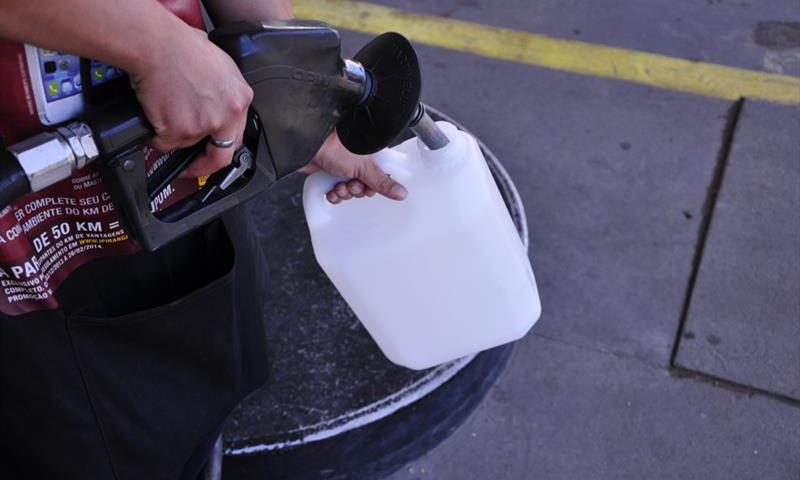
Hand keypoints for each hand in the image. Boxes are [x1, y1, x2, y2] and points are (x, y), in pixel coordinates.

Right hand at [129, 26, 252, 177]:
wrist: (154, 43)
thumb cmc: (179, 45)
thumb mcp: (218, 64)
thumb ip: (222, 91)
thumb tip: (214, 103)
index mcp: (240, 98)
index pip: (238, 136)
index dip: (223, 148)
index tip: (212, 153)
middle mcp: (227, 114)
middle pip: (220, 154)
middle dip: (204, 164)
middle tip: (191, 166)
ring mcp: (203, 125)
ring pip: (186, 144)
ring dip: (173, 135)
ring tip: (163, 110)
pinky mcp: (178, 130)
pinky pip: (163, 142)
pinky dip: (155, 134)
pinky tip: (153, 112)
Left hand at [301, 131, 407, 203]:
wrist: (307, 147)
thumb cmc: (334, 145)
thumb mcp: (364, 167)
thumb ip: (382, 182)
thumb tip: (401, 192)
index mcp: (370, 155)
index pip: (380, 176)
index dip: (375, 186)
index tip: (370, 187)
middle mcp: (357, 161)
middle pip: (365, 186)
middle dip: (357, 190)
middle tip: (352, 184)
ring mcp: (343, 168)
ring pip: (350, 191)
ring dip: (344, 193)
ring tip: (339, 184)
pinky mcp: (329, 175)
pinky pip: (337, 193)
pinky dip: (334, 194)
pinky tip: (331, 189)